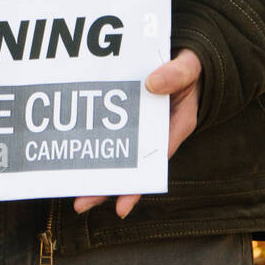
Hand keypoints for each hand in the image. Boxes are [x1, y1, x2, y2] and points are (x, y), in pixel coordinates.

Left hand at [73, 49, 202, 218]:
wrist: (184, 59)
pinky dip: (97, 142)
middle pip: (131, 166)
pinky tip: (77, 153)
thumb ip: (176, 74)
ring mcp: (142, 127)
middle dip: (108, 186)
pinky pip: (113, 134)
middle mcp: (158, 133)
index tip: (121, 205)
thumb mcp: (188, 68)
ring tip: (76, 195)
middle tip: (81, 204)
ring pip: (119, 154)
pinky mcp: (130, 116)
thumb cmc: (188, 67)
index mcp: (177, 125)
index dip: (138, 183)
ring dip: (99, 171)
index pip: (154, 160)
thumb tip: (152, 83)